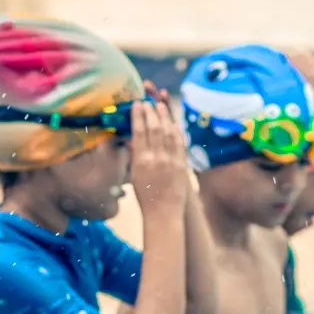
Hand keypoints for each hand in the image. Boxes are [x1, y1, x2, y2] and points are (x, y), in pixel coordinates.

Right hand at [128, 85, 189, 217]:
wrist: (163, 212)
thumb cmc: (146, 195)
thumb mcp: (134, 175)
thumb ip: (135, 155)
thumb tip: (131, 139)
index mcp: (141, 161)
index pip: (139, 131)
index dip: (138, 115)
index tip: (137, 104)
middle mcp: (156, 157)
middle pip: (154, 128)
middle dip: (151, 111)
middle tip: (148, 101)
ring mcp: (171, 159)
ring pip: (168, 131)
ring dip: (164, 116)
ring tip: (160, 104)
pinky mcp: (182, 163)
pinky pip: (179, 142)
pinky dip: (176, 129)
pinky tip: (173, 121)